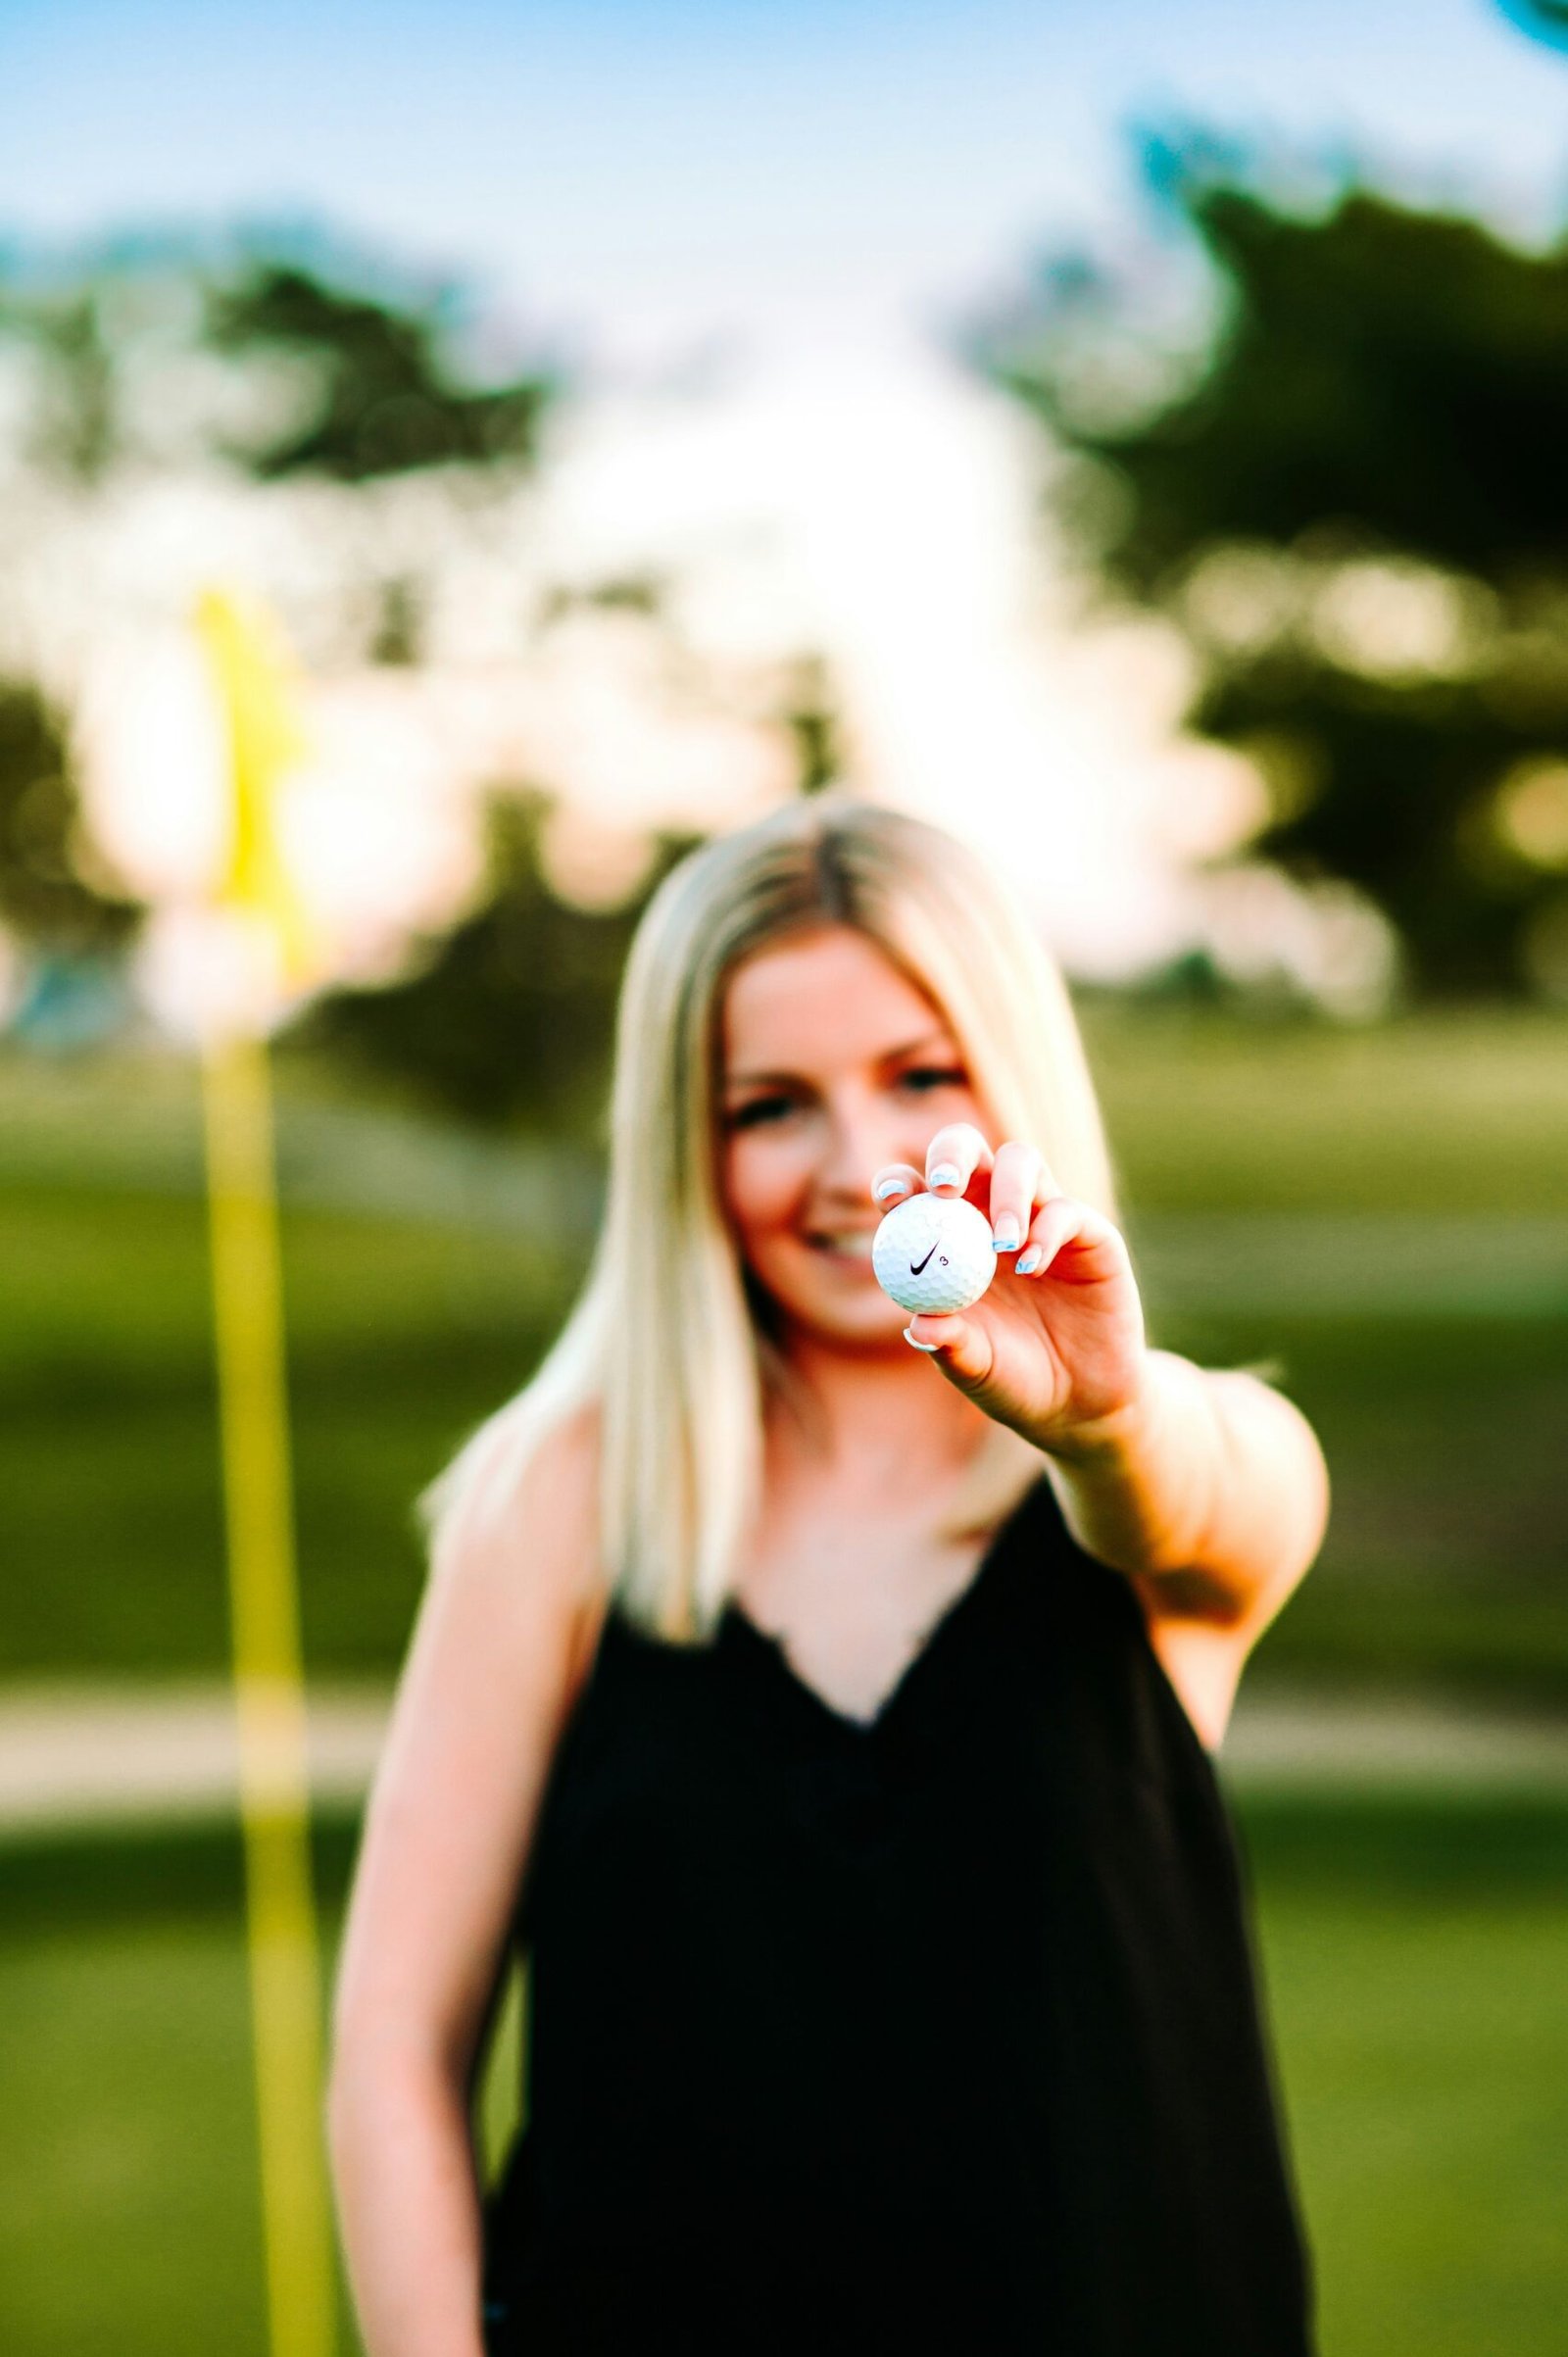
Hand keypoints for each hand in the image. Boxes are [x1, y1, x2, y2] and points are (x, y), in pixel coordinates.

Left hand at [872, 1122, 1147, 1454]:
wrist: (1079, 1403)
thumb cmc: (1013, 1378)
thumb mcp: (975, 1366)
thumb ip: (950, 1345)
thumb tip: (918, 1323)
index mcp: (948, 1239)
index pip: (915, 1191)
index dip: (898, 1182)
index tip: (891, 1200)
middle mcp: (991, 1216)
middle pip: (968, 1151)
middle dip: (952, 1156)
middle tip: (944, 1188)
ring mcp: (1041, 1218)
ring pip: (1021, 1162)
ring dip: (1006, 1191)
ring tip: (1003, 1242)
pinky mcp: (1089, 1233)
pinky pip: (1065, 1210)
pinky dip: (1046, 1232)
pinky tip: (1032, 1267)